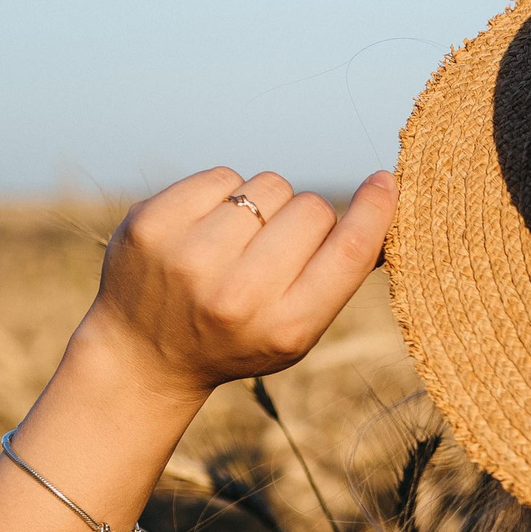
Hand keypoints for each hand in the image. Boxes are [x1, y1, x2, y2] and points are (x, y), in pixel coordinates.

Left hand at [71, 166, 396, 404]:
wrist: (145, 356)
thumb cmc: (239, 338)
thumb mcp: (296, 330)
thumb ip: (335, 279)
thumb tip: (381, 210)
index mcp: (286, 327)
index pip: (348, 251)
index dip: (374, 211)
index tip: (385, 182)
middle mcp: (237, 295)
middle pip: (312, 209)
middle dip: (307, 218)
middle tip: (279, 248)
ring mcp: (189, 257)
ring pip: (269, 185)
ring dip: (265, 204)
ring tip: (240, 241)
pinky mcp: (152, 225)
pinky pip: (223, 175)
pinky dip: (225, 193)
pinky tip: (208, 228)